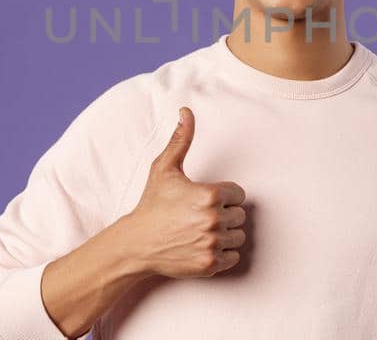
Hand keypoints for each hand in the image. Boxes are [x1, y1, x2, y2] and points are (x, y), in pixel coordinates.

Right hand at [119, 106, 248, 278]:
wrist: (136, 243)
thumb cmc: (152, 205)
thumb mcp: (164, 168)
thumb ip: (181, 139)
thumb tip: (186, 111)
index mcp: (210, 195)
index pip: (238, 194)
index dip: (224, 196)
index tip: (206, 200)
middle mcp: (214, 220)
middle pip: (240, 215)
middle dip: (224, 215)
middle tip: (200, 216)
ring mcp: (212, 244)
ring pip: (238, 237)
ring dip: (225, 234)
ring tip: (202, 231)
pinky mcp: (210, 264)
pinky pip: (233, 257)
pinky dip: (223, 254)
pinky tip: (204, 245)